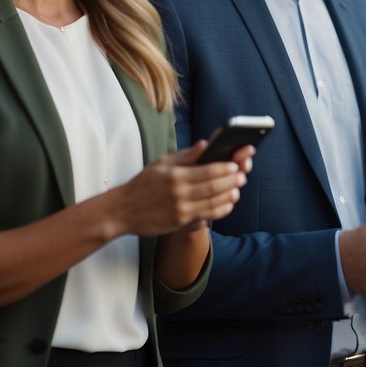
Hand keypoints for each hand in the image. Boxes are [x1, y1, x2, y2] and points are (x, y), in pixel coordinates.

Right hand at [110, 140, 251, 237]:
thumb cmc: (142, 184)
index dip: (225, 168)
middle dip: (232, 181)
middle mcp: (179, 193)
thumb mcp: (161, 163)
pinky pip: (206, 216)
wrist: (122, 210)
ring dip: (229, 196)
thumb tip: (205, 144)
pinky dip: (220, 210)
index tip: (236, 164)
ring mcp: (180, 210)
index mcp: (175, 175)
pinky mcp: (180, 222)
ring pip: (213, 203)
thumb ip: (185, 156)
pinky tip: (227, 204)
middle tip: (242, 176)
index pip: (208, 171)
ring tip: (237, 190)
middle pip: (214, 187)